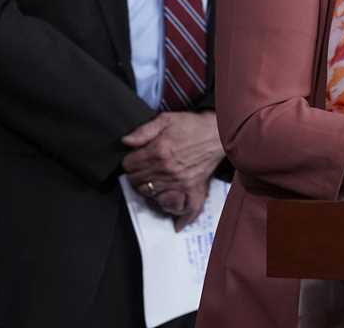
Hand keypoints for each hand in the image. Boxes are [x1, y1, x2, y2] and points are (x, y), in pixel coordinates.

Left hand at [122, 110, 224, 229]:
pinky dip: (181, 218)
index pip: (129, 166)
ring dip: (148, 190)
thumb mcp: (165, 119)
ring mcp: (180, 182)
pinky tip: (177, 223)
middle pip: (138, 182)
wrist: (217, 132)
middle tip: (142, 169)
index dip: (129, 161)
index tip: (134, 158)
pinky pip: (187, 209)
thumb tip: (126, 142)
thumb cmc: (192, 125)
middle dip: (136, 176)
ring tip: (152, 183)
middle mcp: (167, 170)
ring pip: (152, 196)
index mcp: (158, 152)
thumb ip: (143, 131)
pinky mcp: (194, 188)